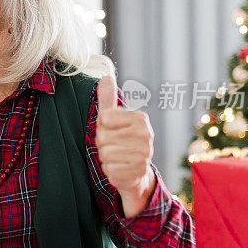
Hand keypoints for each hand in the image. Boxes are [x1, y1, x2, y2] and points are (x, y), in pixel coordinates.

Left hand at [95, 75, 155, 216]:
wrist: (134, 169)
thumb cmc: (119, 139)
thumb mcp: (112, 117)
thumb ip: (108, 99)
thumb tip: (106, 76)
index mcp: (140, 118)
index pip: (103, 118)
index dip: (101, 126)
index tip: (111, 130)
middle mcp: (147, 134)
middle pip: (103, 137)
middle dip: (102, 144)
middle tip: (113, 146)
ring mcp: (145, 154)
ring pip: (105, 153)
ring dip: (105, 157)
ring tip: (116, 156)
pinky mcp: (139, 171)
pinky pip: (109, 169)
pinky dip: (109, 170)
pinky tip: (119, 168)